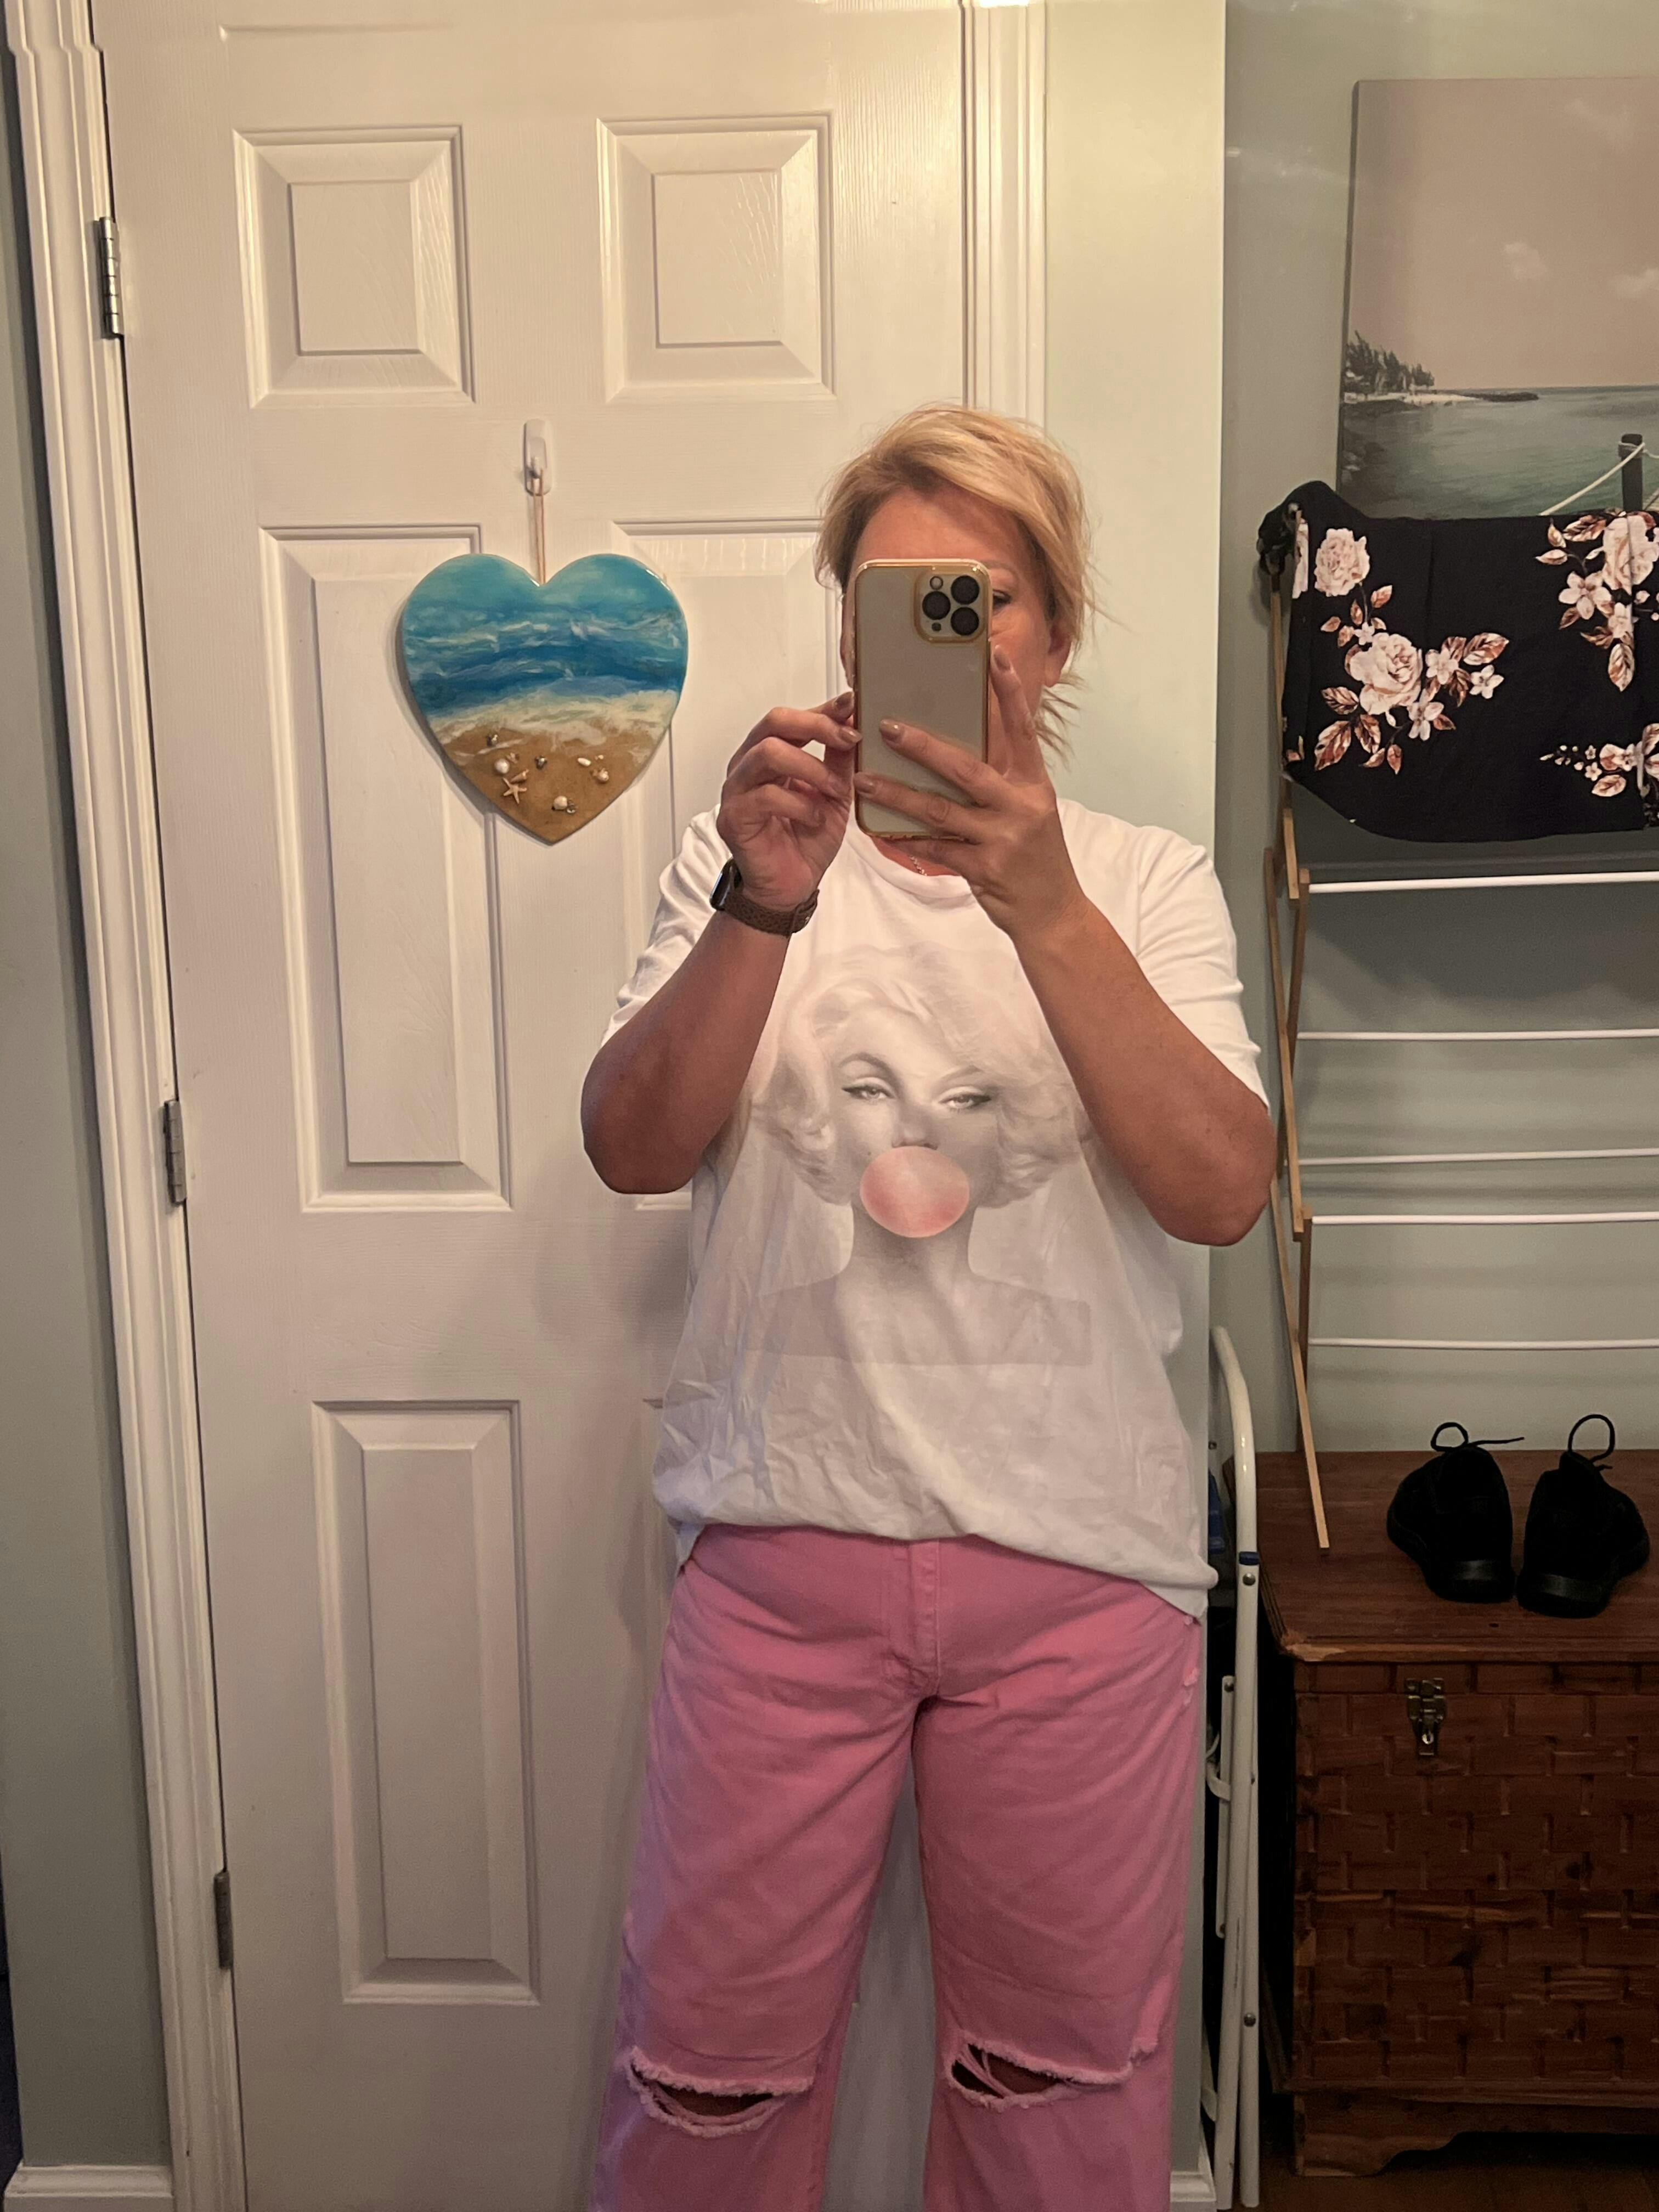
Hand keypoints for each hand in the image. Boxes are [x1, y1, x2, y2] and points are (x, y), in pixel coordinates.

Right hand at [715, 693, 856, 910]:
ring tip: (836, 791)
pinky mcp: (734, 818)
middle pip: (774, 722)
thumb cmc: (807, 839)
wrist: (790, 887)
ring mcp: (736, 790)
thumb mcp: (834, 794)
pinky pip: (766, 796)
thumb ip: (839, 759)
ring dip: (812, 768)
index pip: (790, 717)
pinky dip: (800, 805)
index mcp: (768, 753)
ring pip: (768, 753)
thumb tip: (853, 721)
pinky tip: (815, 819)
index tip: (852, 704)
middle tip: (849, 740)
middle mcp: (747, 765)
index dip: (822, 708)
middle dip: (817, 726)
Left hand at [852, 646, 1086, 940]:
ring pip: (940, 810)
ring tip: (865, 780)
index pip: (1022, 729)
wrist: (1054, 914)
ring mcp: (1003, 839)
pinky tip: (878, 828)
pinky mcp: (984, 869)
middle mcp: (1021, 806)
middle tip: (887, 727)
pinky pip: (935, 849)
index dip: (1009, 692)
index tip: (993, 655)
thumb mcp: (1029, 812)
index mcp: (1034, 785)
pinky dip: (905, 838)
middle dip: (923, 746)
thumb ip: (1001, 782)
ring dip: (898, 794)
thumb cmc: (1035, 859)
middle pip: (966, 767)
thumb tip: (953, 751)